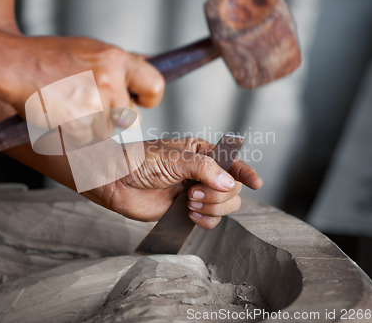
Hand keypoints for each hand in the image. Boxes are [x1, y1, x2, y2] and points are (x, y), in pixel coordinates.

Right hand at [3, 36, 163, 134]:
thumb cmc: (48, 56)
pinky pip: (88, 138)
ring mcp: (93, 105)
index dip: (150, 96)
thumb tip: (148, 64)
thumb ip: (119, 62)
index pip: (155, 84)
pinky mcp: (78, 124)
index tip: (142, 99)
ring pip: (108, 130)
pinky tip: (64, 114)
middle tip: (94, 104)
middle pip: (131, 116)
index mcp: (115, 59)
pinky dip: (78, 132)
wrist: (14, 66)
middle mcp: (108, 81)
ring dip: (95, 125)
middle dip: (117, 116)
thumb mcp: (90, 48)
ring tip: (73, 105)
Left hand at [82, 137, 262, 229]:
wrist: (115, 182)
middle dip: (218, 193)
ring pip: (225, 204)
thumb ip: (203, 168)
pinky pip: (211, 219)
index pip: (231, 161)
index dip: (245, 171)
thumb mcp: (172, 158)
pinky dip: (206, 220)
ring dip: (212, 207)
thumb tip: (229, 181)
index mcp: (201, 152)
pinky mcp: (187, 210)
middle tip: (193, 193)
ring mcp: (196, 191)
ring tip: (189, 202)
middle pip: (232, 187)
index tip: (255, 182)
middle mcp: (202, 172)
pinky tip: (190, 214)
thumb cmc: (138, 161)